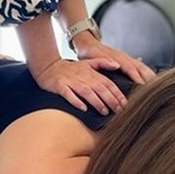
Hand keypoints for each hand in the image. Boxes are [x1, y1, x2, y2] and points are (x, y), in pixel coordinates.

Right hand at [34, 34, 155, 112]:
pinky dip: (76, 101)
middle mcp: (83, 76)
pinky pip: (69, 94)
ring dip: (96, 102)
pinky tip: (83, 108)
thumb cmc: (70, 69)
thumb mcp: (87, 62)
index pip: (107, 83)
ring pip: (87, 92)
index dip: (117, 93)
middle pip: (100, 88)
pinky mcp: (60, 87)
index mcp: (91, 72)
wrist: (49, 67)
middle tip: (119, 111)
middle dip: (111, 100)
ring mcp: (71, 82)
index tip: (125, 104)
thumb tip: (117, 65)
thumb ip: (103, 63)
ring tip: (104, 111)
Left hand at [74, 32, 155, 85]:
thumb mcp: (94, 56)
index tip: (143, 85)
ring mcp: (126, 57)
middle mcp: (124, 57)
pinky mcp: (126, 60)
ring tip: (157, 86)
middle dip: (148, 77)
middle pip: (140, 67)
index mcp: (116, 57)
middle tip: (155, 89)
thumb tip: (117, 65)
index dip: (137, 76)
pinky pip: (139, 65)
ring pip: (141, 66)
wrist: (87, 43)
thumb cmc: (89, 52)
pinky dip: (146, 72)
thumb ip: (104, 60)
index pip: (130, 67)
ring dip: (149, 75)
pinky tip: (151, 79)